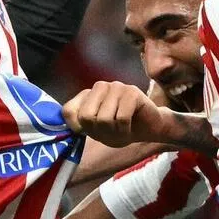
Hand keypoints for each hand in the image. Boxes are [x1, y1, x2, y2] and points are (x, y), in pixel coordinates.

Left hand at [63, 81, 189, 146]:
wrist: (150, 129)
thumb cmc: (121, 129)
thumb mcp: (96, 131)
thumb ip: (81, 123)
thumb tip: (71, 124)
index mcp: (87, 95)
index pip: (68, 111)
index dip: (80, 127)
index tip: (94, 130)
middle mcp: (100, 87)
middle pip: (86, 116)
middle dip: (100, 131)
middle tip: (112, 131)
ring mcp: (116, 87)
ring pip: (104, 118)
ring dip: (115, 131)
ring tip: (123, 128)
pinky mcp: (132, 92)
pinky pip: (121, 118)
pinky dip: (125, 129)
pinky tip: (131, 126)